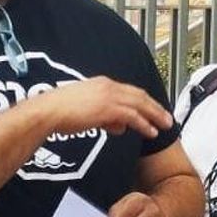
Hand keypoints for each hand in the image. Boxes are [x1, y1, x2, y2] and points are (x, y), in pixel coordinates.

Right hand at [32, 77, 171, 140]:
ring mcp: (109, 96)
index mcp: (101, 84)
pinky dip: (144, 124)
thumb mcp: (86, 113)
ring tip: (165, 125)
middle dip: (155, 107)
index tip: (152, 109)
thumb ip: (104, 118)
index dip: (143, 101)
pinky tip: (151, 132)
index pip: (129, 91)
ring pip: (139, 104)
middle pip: (139, 95)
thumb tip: (119, 126)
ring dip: (154, 115)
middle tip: (166, 118)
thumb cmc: (59, 113)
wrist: (49, 111)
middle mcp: (108, 86)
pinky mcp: (108, 108)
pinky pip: (132, 116)